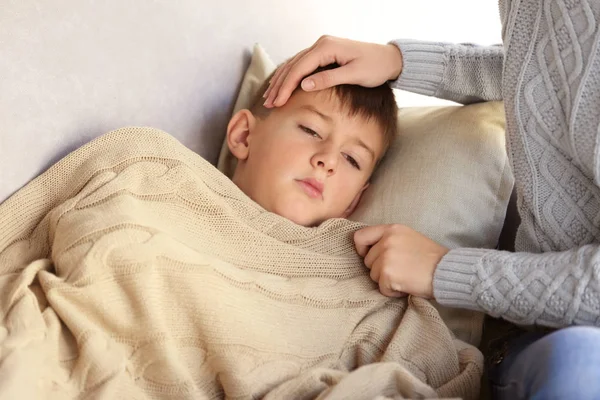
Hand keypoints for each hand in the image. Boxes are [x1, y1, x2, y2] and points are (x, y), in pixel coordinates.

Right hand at [263, 35, 402, 107]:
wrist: (389, 59)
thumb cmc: (375, 67)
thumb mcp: (354, 75)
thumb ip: (328, 79)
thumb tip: (304, 85)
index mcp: (327, 47)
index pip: (300, 68)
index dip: (286, 86)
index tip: (278, 102)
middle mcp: (321, 44)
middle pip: (293, 66)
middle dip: (279, 86)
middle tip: (268, 104)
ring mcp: (321, 47)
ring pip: (294, 65)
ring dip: (281, 81)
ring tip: (269, 98)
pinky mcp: (324, 53)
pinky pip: (301, 65)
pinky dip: (290, 76)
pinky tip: (281, 87)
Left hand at [354, 224, 448, 298]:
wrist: (447, 271)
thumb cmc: (431, 257)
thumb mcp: (409, 238)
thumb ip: (389, 240)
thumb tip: (370, 250)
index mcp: (391, 229)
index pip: (360, 236)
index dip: (361, 249)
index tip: (370, 257)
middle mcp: (386, 241)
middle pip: (367, 261)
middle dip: (380, 269)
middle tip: (399, 270)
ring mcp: (386, 257)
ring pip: (373, 275)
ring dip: (386, 281)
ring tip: (405, 277)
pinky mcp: (388, 274)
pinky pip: (381, 288)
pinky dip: (392, 292)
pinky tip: (406, 286)